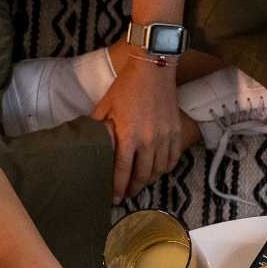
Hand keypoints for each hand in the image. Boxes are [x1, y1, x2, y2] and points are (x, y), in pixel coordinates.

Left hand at [93, 41, 198, 198]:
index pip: (122, 171)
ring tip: (140, 183)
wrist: (153, 69)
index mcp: (128, 136)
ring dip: (149, 180)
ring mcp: (165, 138)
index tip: (114, 198)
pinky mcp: (176, 132)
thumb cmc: (126, 86)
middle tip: (127, 195)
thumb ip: (98, 127)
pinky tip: (157, 169)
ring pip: (159, 170)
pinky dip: (165, 168)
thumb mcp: (105, 105)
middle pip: (142, 176)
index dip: (118, 188)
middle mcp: (149, 141)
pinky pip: (172, 159)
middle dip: (134, 189)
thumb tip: (90, 143)